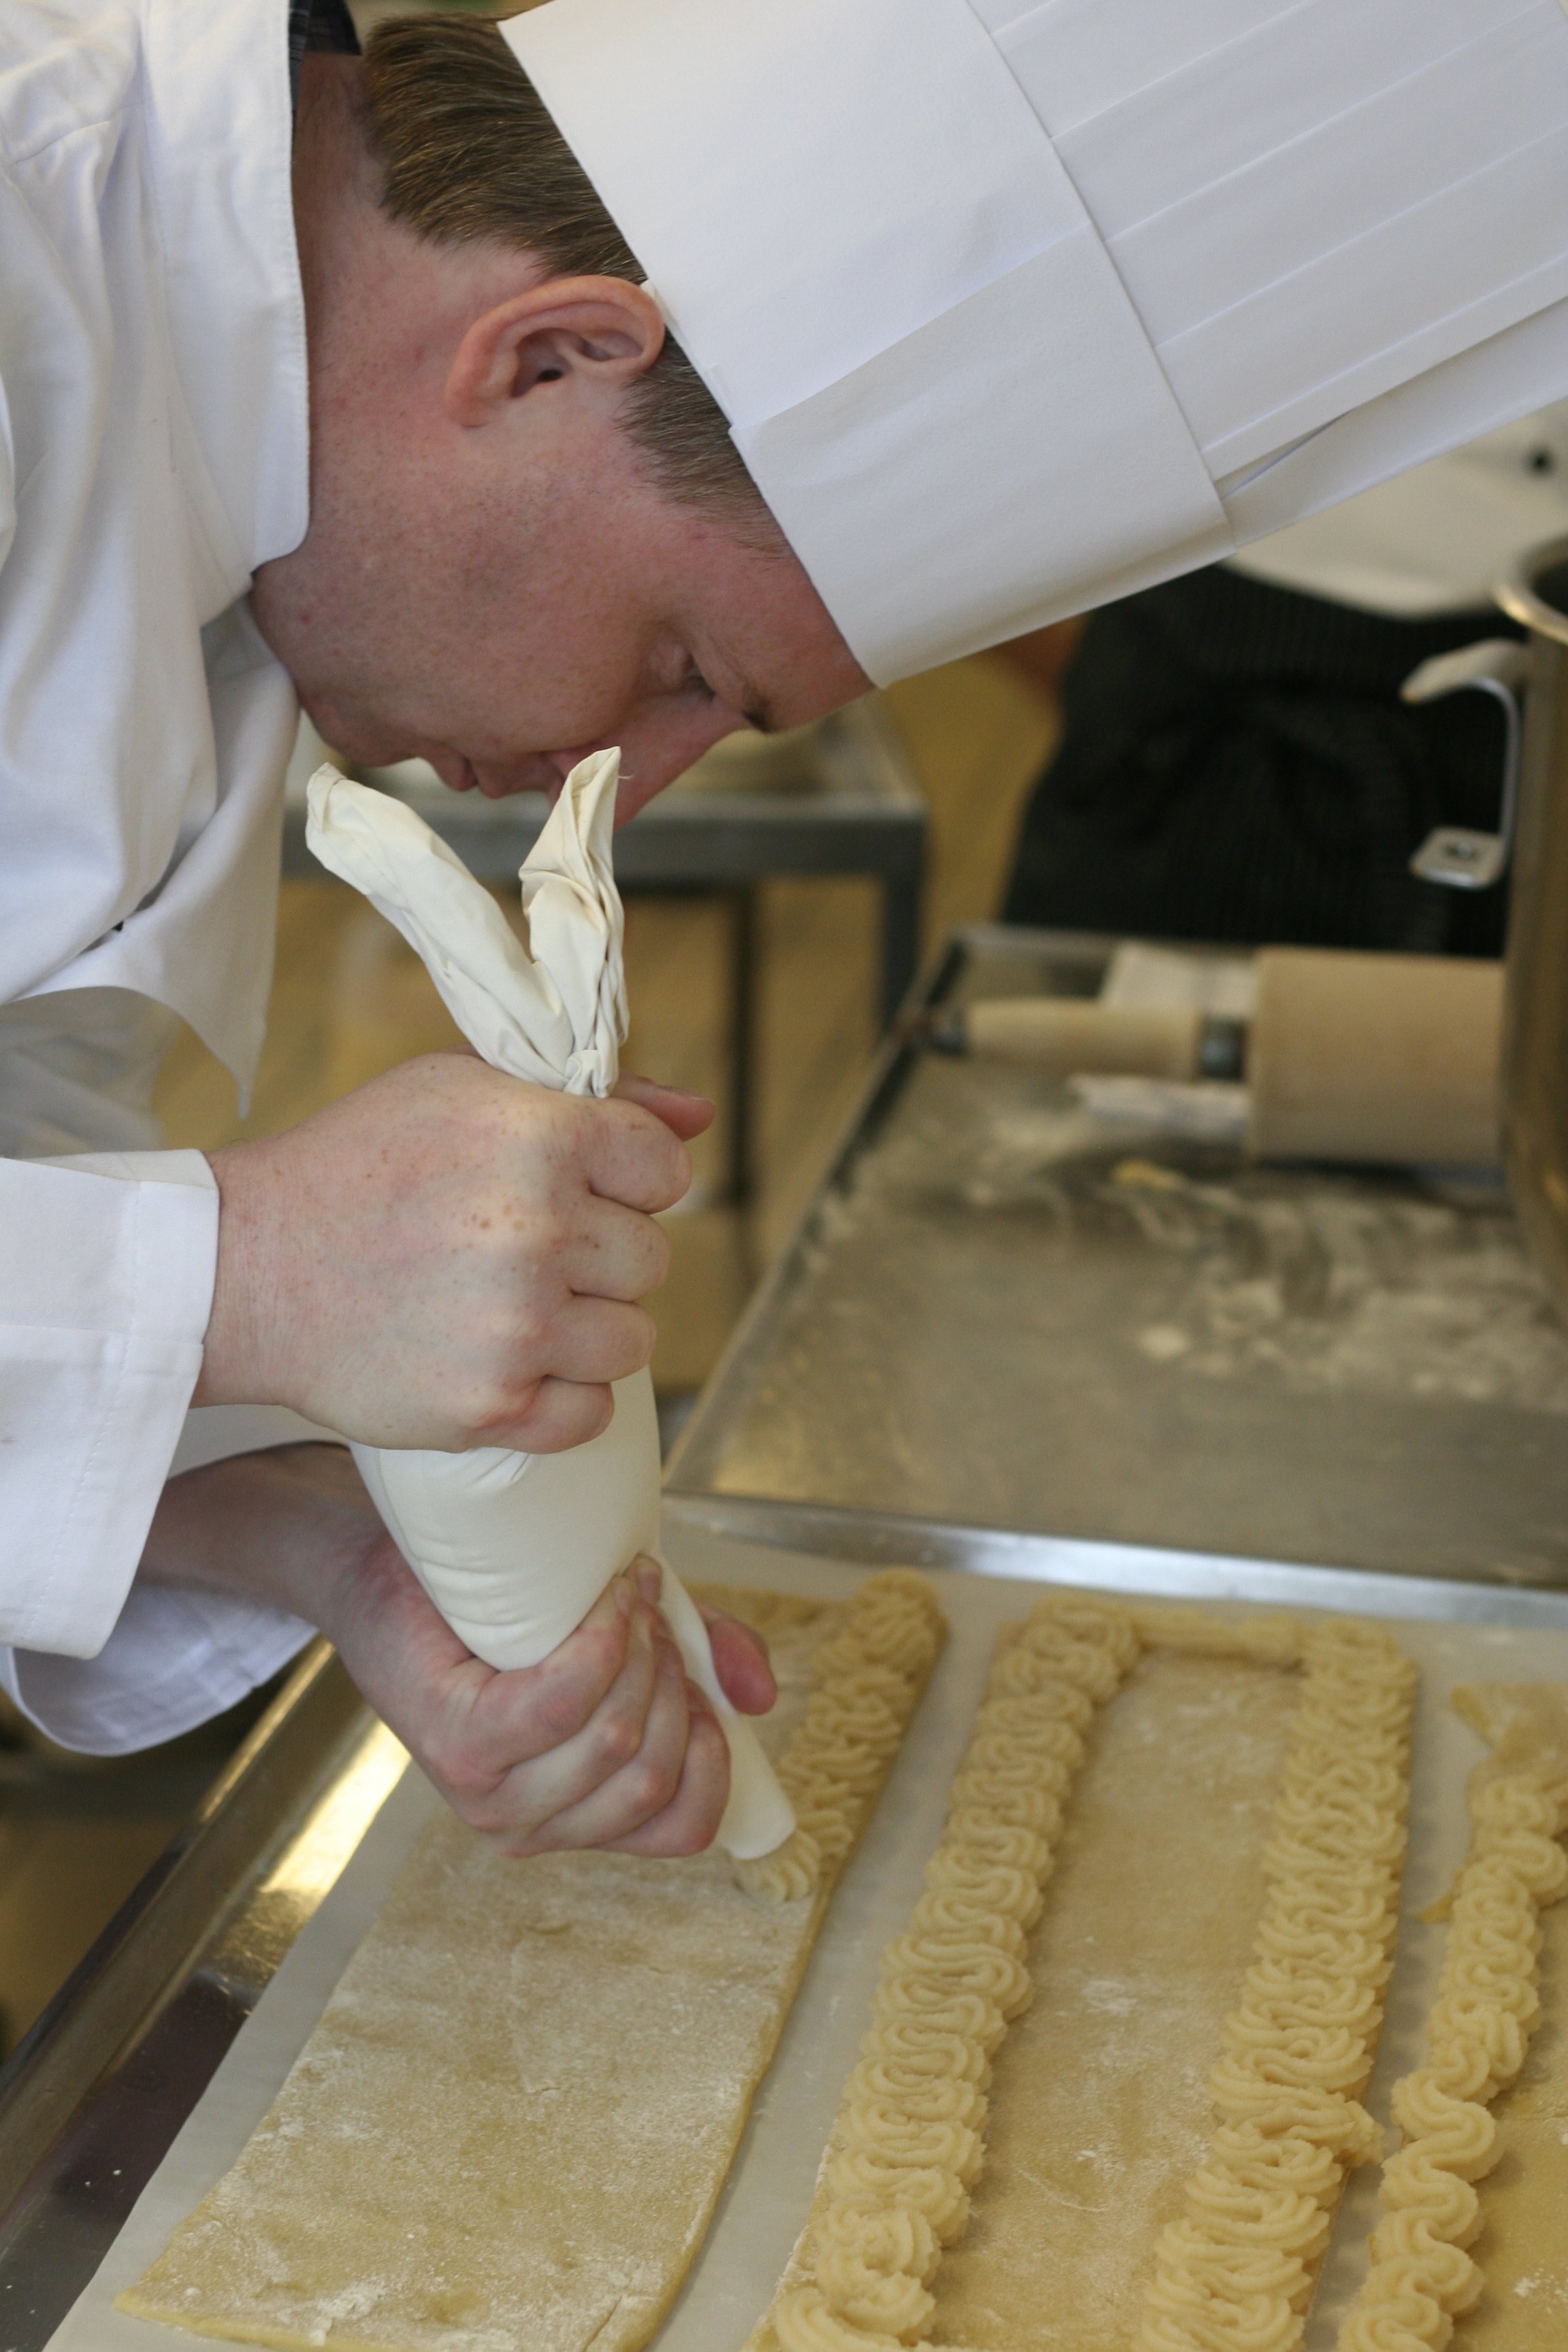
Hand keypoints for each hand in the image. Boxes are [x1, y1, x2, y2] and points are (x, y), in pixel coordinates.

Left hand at [139, 1445, 774, 1856]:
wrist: (393, 1574)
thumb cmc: (510, 1611)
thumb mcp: (629, 1641)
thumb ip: (703, 1664)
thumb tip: (760, 1698)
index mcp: (579, 1819)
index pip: (686, 1827)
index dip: (713, 1749)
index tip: (697, 1675)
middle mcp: (531, 1829)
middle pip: (653, 1772)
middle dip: (674, 1676)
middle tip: (652, 1607)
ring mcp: (490, 1798)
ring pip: (616, 1738)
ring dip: (641, 1648)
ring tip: (625, 1590)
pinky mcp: (461, 1746)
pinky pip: (566, 1701)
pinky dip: (601, 1638)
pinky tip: (601, 1598)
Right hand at [195, 1055, 712, 1453]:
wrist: (248, 1270)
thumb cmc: (356, 1166)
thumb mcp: (463, 1088)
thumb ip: (600, 1099)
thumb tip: (701, 1117)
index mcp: (541, 1139)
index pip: (665, 1170)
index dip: (629, 1181)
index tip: (579, 1190)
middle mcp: (538, 1232)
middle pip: (652, 1259)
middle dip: (601, 1257)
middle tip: (521, 1252)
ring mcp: (518, 1327)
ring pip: (634, 1339)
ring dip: (586, 1329)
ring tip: (510, 1307)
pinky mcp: (492, 1407)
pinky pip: (592, 1412)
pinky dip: (560, 1396)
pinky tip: (505, 1361)